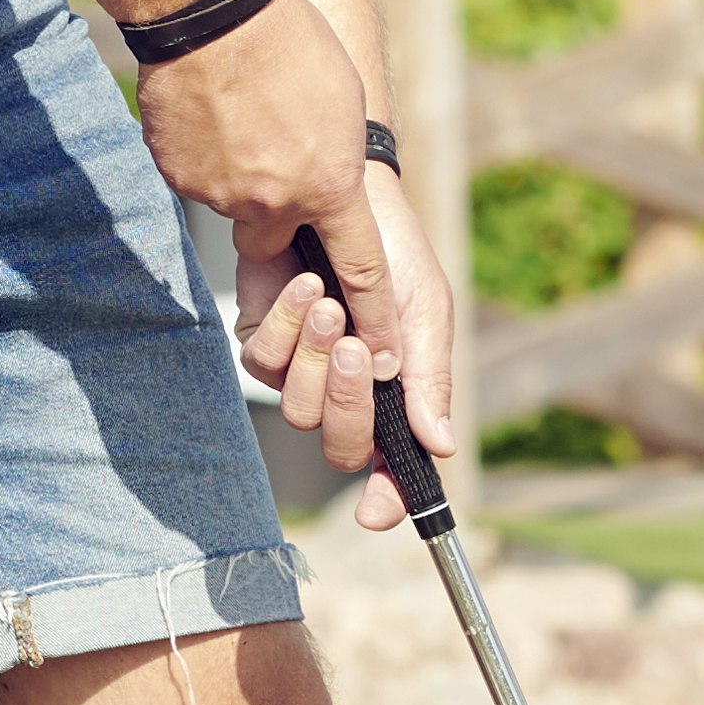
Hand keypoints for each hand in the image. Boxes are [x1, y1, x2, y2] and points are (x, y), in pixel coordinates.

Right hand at [129, 0, 395, 451]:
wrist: (212, 11)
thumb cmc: (291, 42)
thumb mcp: (342, 100)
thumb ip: (335, 162)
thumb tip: (322, 193)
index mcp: (330, 188)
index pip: (360, 269)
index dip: (374, 314)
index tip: (383, 353)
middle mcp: (276, 204)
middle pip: (280, 243)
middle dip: (279, 216)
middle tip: (272, 161)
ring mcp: (222, 194)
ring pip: (236, 205)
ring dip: (241, 173)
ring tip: (241, 111)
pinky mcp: (179, 178)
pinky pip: (199, 181)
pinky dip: (207, 156)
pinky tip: (210, 112)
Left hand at [240, 155, 461, 521]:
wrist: (347, 192)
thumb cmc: (395, 251)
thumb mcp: (425, 312)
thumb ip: (427, 379)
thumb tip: (440, 445)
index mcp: (395, 394)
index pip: (390, 464)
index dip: (385, 496)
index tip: (374, 512)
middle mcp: (346, 390)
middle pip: (338, 443)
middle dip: (346, 401)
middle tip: (357, 348)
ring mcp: (302, 369)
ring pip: (296, 406)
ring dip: (314, 355)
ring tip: (330, 300)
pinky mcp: (265, 339)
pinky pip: (262, 362)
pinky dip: (285, 325)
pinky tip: (305, 284)